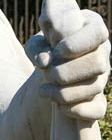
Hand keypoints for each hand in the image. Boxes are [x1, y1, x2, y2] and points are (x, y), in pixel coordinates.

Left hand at [26, 0, 109, 120]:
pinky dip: (77, 110)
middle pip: (98, 63)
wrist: (51, 71)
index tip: (57, 50)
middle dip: (67, 71)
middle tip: (46, 72)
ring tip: (43, 91)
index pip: (98, 32)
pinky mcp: (99, 99)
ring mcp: (103, 77)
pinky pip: (98, 109)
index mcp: (91, 29)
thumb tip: (45, 61)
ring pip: (95, 87)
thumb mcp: (36, 44)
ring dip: (65, 92)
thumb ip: (37, 47)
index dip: (77, 43)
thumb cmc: (45, 50)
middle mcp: (102, 52)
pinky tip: (59, 107)